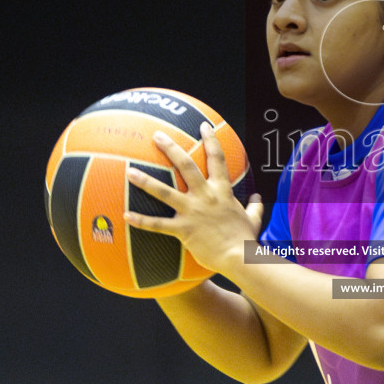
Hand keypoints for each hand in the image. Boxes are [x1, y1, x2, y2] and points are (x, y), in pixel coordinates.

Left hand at [124, 122, 264, 276]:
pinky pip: (158, 224)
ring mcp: (192, 211)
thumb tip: (257, 198)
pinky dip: (141, 221)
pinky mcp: (183, 229)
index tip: (203, 126)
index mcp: (222, 191)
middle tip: (156, 135)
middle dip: (170, 148)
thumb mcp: (253, 219)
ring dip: (146, 181)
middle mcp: (205, 196)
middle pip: (185, 165)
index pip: (217, 159)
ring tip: (129, 171)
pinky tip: (126, 215)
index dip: (210, 140)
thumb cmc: (245, 238)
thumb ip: (255, 206)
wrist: (239, 257)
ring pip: (164, 192)